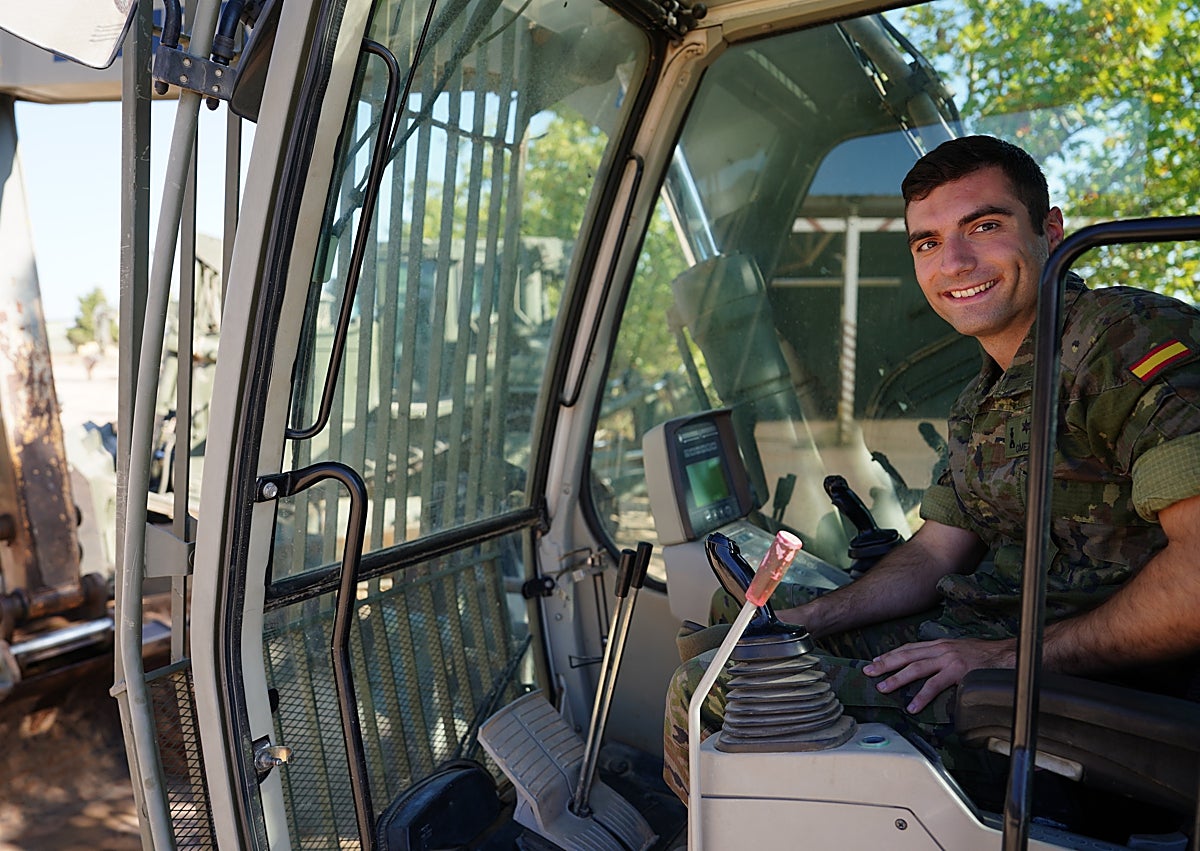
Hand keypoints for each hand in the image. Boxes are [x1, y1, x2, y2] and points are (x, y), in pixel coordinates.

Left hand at [862, 637, 1015, 713]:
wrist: (1008, 656)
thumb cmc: (986, 657)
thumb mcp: (960, 652)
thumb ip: (943, 659)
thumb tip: (929, 670)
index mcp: (940, 644)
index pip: (909, 648)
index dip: (890, 654)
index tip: (875, 661)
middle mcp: (941, 649)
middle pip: (906, 655)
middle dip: (885, 664)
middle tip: (868, 672)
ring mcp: (949, 659)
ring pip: (915, 668)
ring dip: (897, 679)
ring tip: (883, 689)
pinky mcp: (958, 672)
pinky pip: (935, 685)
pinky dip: (922, 696)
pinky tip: (912, 706)